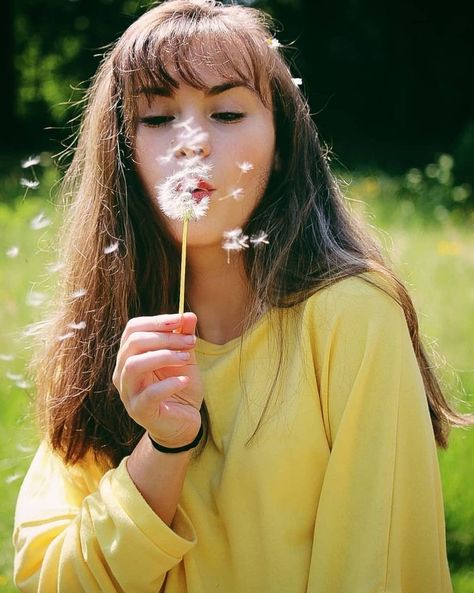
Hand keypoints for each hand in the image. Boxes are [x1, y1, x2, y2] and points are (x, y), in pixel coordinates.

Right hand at [113, 312, 202, 447]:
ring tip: (186, 357)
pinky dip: (169, 384)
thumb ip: (184, 337)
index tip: (182, 320)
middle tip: (191, 342)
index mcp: (130, 355)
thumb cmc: (180, 387)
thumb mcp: (185, 358)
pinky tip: (184, 380)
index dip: (157, 321)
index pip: (132, 329)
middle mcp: (122, 372)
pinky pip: (150, 394)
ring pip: (134, 365)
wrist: (183, 422)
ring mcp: (128, 393)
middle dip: (165, 338)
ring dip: (164, 356)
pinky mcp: (140, 411)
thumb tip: (189, 315)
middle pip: (133, 343)